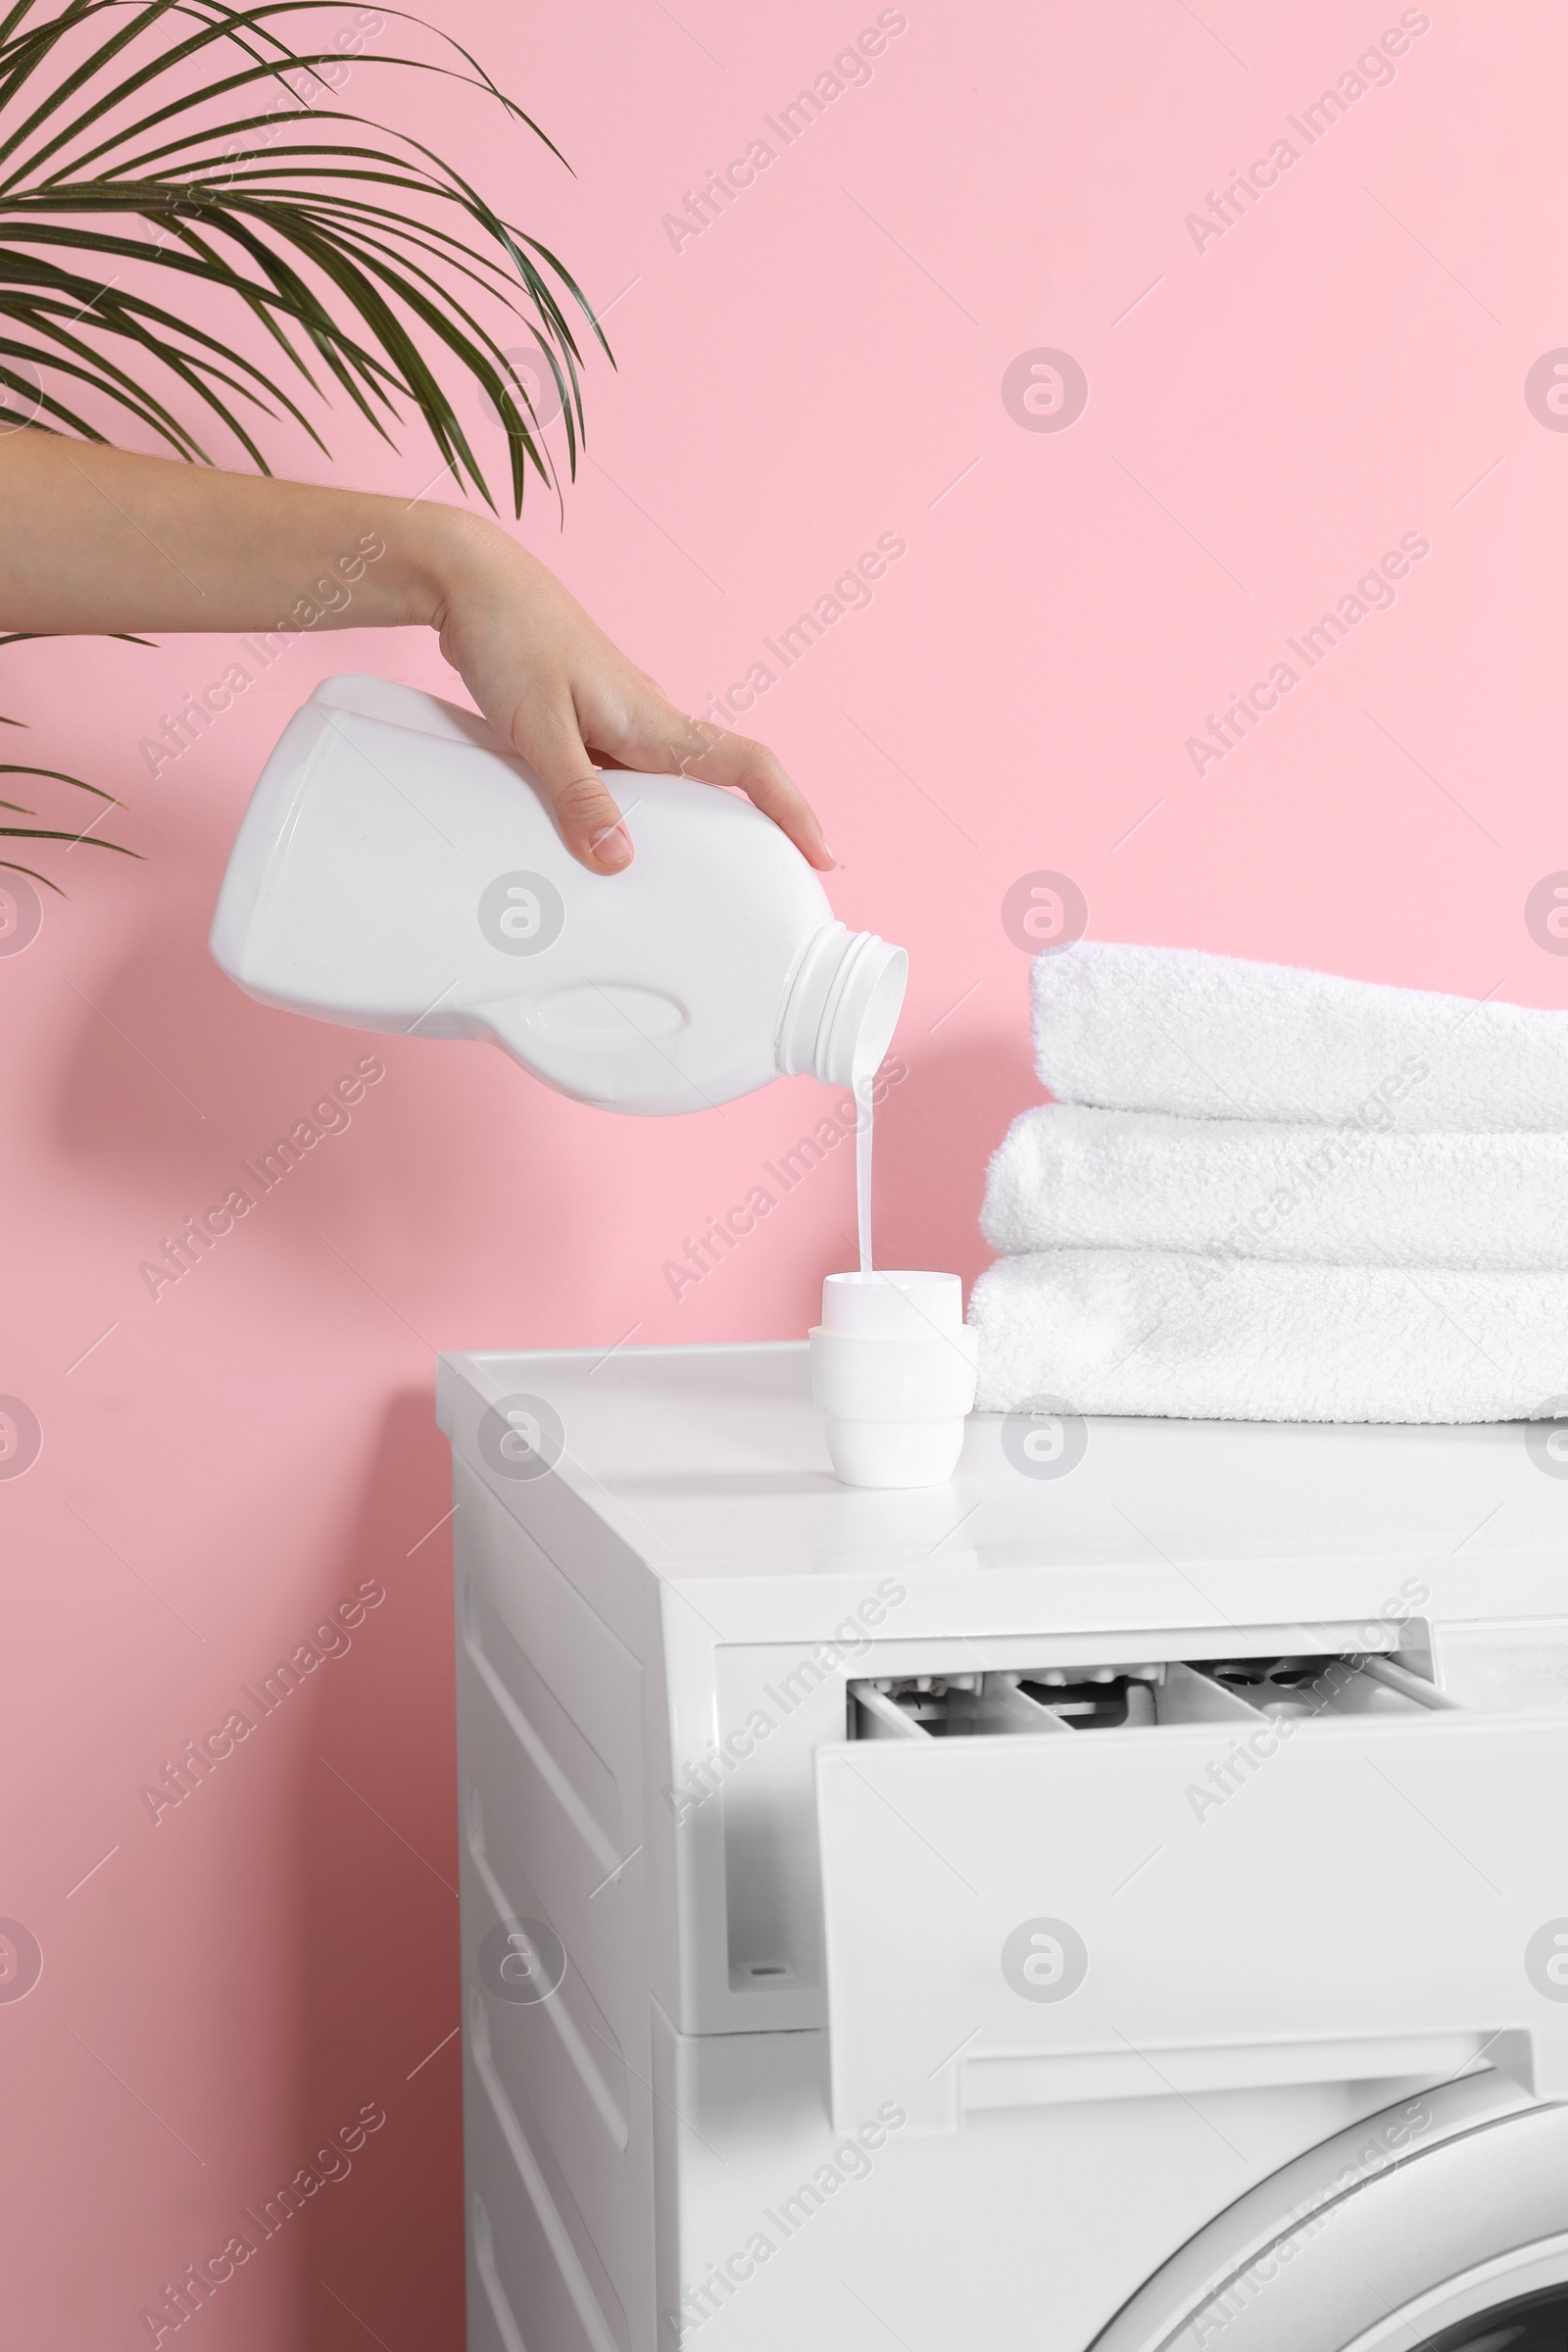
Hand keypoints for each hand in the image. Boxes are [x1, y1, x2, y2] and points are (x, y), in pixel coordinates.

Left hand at [427, 511, 833, 876]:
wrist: (473, 579)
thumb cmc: (510, 638)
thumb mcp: (538, 728)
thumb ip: (578, 794)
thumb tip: (619, 859)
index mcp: (654, 720)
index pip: (749, 766)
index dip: (793, 811)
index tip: (823, 854)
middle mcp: (651, 719)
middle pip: (723, 780)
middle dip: (755, 829)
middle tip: (762, 886)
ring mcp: (623, 717)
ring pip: (673, 780)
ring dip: (688, 824)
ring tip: (682, 879)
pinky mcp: (592, 719)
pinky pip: (630, 772)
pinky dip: (635, 808)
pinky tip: (604, 834)